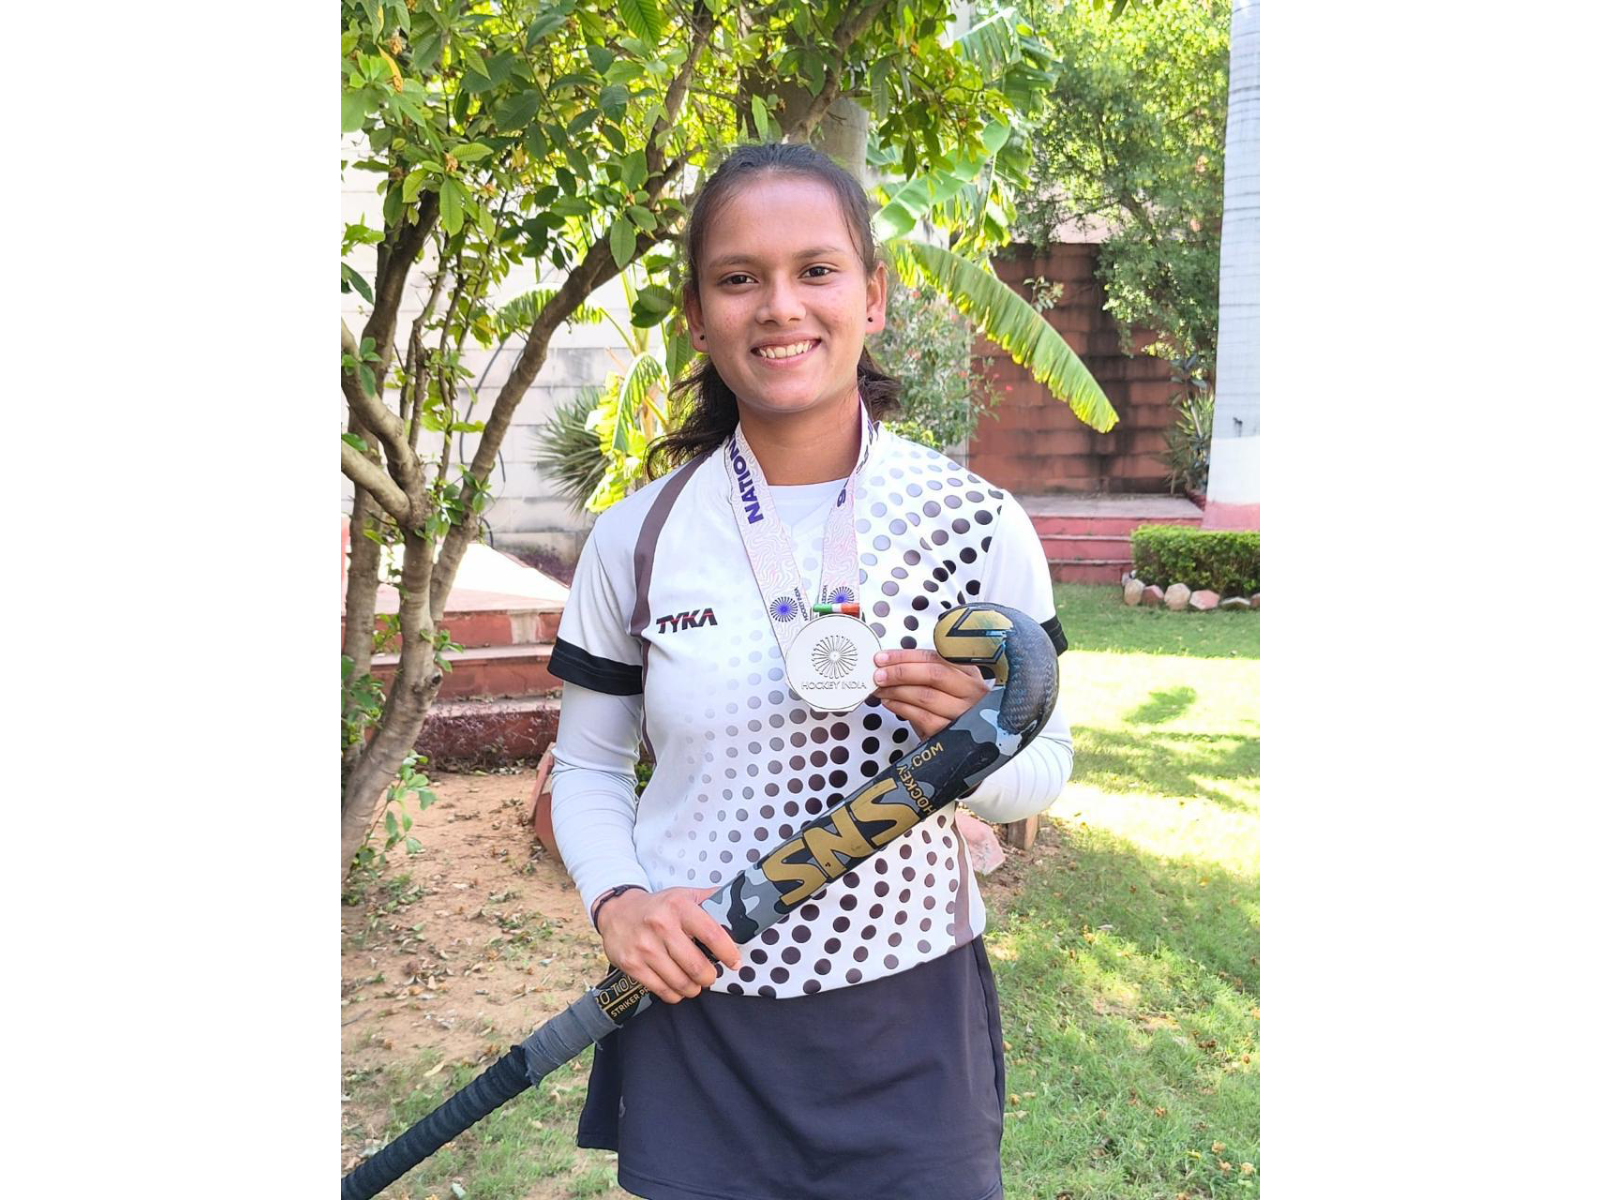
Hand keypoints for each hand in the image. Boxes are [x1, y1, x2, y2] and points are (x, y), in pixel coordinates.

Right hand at [595, 886, 741, 1002]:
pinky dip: (674, 994)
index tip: (734, 962)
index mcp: (679, 906)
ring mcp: (645, 947)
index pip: (712, 934)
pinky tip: (677, 988)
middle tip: (710, 976)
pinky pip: (661, 990)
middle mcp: (661, 926)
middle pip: (696, 965)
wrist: (617, 912)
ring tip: (695, 983)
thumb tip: (739, 903)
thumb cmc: (658, 906)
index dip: (728, 953)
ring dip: (693, 988)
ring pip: (680, 982)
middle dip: (709, 976)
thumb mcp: (683, 895)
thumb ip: (710, 900)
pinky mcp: (632, 964)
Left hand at [871, 648, 988, 739]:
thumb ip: (924, 673)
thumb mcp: (947, 685)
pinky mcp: (951, 732)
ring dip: (897, 691)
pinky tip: (890, 703)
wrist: (965, 742)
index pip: (935, 657)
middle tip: (880, 674)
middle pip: (933, 674)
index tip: (884, 658)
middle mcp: (971, 691)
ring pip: (925, 696)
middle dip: (900, 672)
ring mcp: (963, 712)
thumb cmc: (952, 708)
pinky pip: (921, 717)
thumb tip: (891, 665)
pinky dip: (901, 708)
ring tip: (882, 689)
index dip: (905, 656)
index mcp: (969, 673)